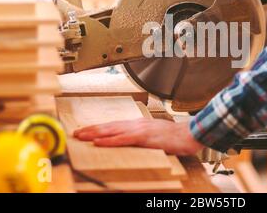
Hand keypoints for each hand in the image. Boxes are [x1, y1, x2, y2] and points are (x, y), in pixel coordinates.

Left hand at [73, 119, 203, 155]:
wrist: (190, 133)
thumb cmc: (175, 136)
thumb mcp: (155, 136)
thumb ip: (142, 137)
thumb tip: (131, 142)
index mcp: (139, 124)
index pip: (114, 125)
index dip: (99, 127)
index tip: (85, 130)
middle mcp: (137, 124)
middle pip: (109, 126)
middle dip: (91, 129)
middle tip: (76, 133)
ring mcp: (140, 129)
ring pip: (112, 130)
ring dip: (95, 133)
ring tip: (81, 136)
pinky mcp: (145, 137)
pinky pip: (123, 139)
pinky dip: (110, 140)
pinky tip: (99, 142)